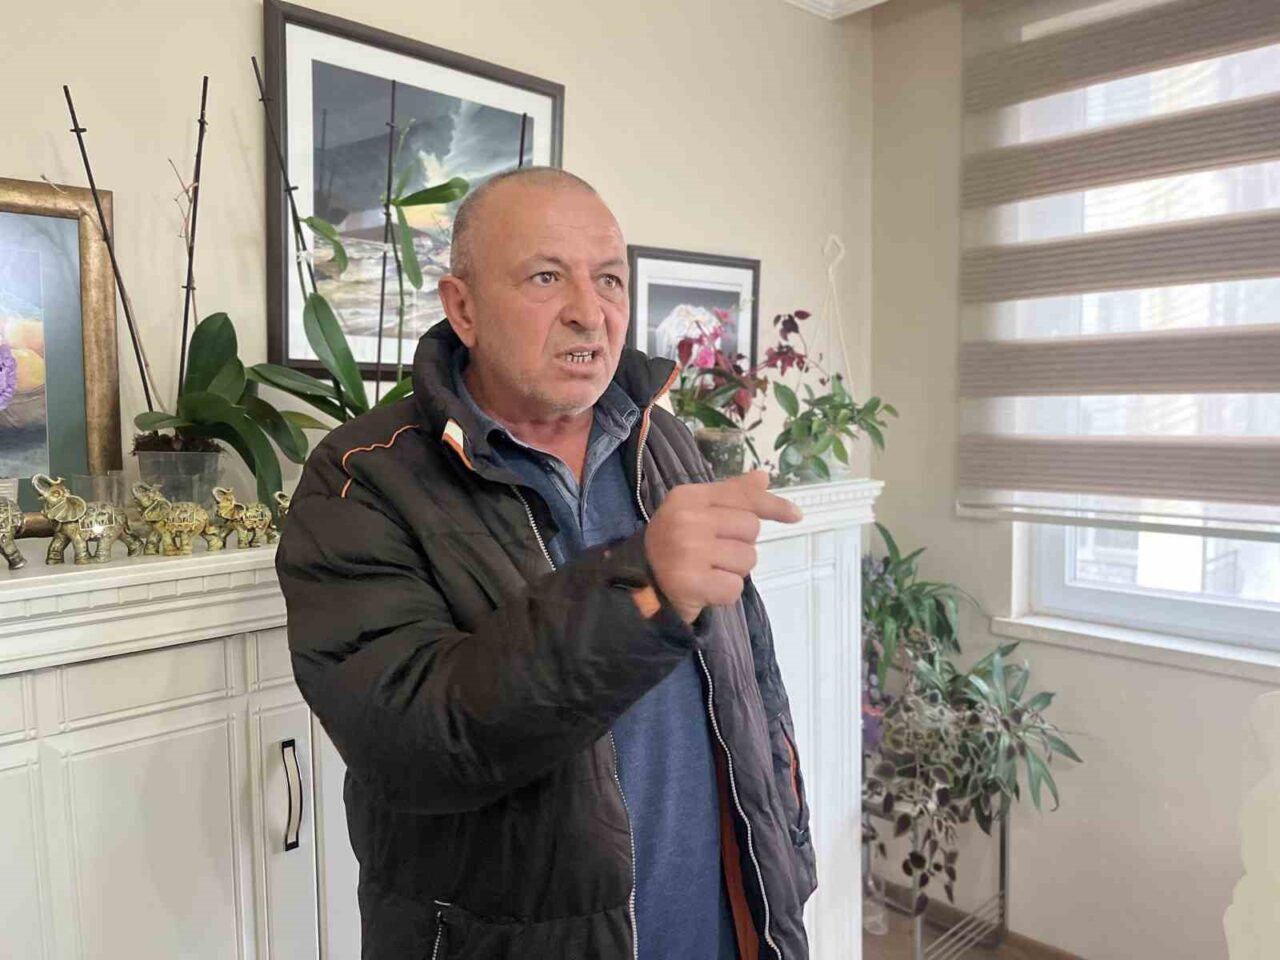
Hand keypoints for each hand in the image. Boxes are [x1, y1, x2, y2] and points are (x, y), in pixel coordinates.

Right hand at [643, 470, 802, 622]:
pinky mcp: (690, 582)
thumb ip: (730, 495)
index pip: (743, 497)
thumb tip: (763, 477)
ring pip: (747, 560)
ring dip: (734, 571)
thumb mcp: (696, 512)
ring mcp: (688, 551)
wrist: (640, 584)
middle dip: (741, 544)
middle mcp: (687, 519)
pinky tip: (706, 588)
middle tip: (714, 553)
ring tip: (709, 571)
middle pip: (750, 529)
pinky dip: (725, 593)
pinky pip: (735, 587)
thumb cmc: (674, 545)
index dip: (773, 506)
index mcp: (688, 496)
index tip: (796, 515)